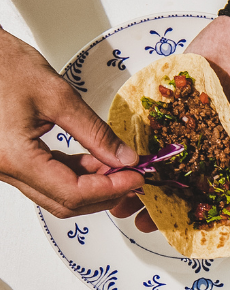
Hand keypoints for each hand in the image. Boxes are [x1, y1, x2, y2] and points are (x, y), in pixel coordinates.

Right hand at [0, 28, 141, 217]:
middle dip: (103, 193)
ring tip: (116, 165)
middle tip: (131, 175)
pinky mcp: (9, 159)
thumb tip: (125, 158)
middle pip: (65, 202)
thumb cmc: (3, 65)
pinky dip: (73, 174)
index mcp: (15, 157)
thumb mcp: (58, 96)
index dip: (110, 189)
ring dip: (90, 185)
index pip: (73, 193)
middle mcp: (5, 169)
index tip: (135, 177)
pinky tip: (93, 160)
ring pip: (56, 194)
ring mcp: (5, 167)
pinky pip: (45, 179)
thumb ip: (95, 133)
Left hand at [115, 16, 229, 231]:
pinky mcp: (175, 92)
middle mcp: (207, 139)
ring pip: (157, 148)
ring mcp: (188, 117)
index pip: (204, 190)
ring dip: (136, 166)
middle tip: (127, 208)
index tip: (165, 224)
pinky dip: (136, 130)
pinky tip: (119, 148)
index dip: (184, 209)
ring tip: (114, 181)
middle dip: (151, 192)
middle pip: (174, 174)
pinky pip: (152, 113)